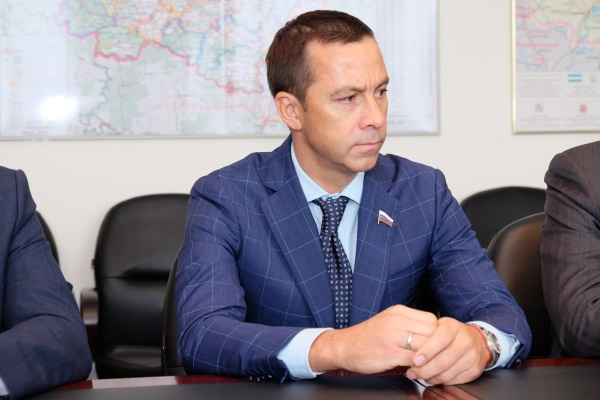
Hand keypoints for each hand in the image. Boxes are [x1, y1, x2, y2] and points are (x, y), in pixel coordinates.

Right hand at [308, 305, 437, 373]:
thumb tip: (433, 334)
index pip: (432, 319)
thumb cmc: (368, 337)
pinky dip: (420, 368)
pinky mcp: (389, 353)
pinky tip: (414, 370)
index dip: (437, 334)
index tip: (434, 344)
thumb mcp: (389, 322)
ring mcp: (393, 336)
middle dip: (436, 347)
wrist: (343, 346)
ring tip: (426, 366)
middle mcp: (396, 320)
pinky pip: (416, 361)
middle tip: (434, 357)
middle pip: (433, 332)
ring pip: (427, 347)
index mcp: (398, 311)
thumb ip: (409, 324)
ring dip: (430, 359)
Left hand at [406, 317, 487, 384]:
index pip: (441, 339)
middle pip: (443, 360)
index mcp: (454, 327)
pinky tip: (432, 377)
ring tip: (420, 375)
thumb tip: (408, 347)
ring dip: (430, 377)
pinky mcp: (474, 370)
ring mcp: (472, 357)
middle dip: (424, 370)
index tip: (415, 360)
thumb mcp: (438, 326)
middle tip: (412, 372)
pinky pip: (453, 380)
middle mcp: (465, 341)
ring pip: (447, 373)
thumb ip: (425, 334)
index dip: (427, 351)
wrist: (476, 340)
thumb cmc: (451, 333)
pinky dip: (439, 381)